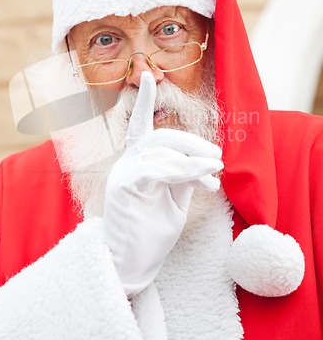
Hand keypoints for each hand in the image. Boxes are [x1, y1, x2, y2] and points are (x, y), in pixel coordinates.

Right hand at [103, 72, 222, 296]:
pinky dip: (186, 171)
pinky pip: (158, 169)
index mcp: (137, 162)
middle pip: (160, 136)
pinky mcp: (124, 186)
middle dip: (192, 142)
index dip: (143, 100)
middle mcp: (127, 162)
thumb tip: (205, 162)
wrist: (131, 264)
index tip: (147, 76)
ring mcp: (122, 173)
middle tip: (217, 157)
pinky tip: (206, 179)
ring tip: (216, 172)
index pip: (139, 125)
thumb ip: (184, 176)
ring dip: (194, 159)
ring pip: (162, 150)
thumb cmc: (151, 231)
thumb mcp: (174, 199)